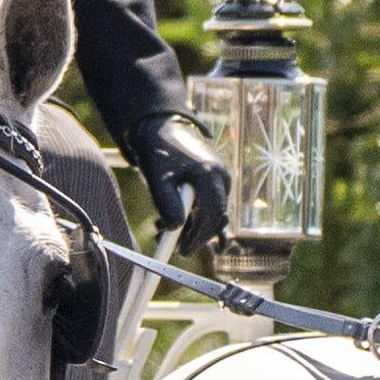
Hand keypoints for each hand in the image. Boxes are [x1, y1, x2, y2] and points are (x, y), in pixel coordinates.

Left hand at [144, 116, 232, 259]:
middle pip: (215, 217)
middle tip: (178, 250)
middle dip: (197, 236)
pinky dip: (200, 219)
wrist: (164, 129)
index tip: (183, 250)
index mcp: (210, 174)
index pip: (212, 214)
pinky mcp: (216, 182)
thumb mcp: (158, 179)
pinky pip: (213, 206)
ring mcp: (221, 179)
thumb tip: (175, 229)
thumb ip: (167, 203)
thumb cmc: (159, 153)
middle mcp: (221, 177)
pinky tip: (197, 236)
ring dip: (195, 227)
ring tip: (165, 230)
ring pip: (213, 213)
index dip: (199, 236)